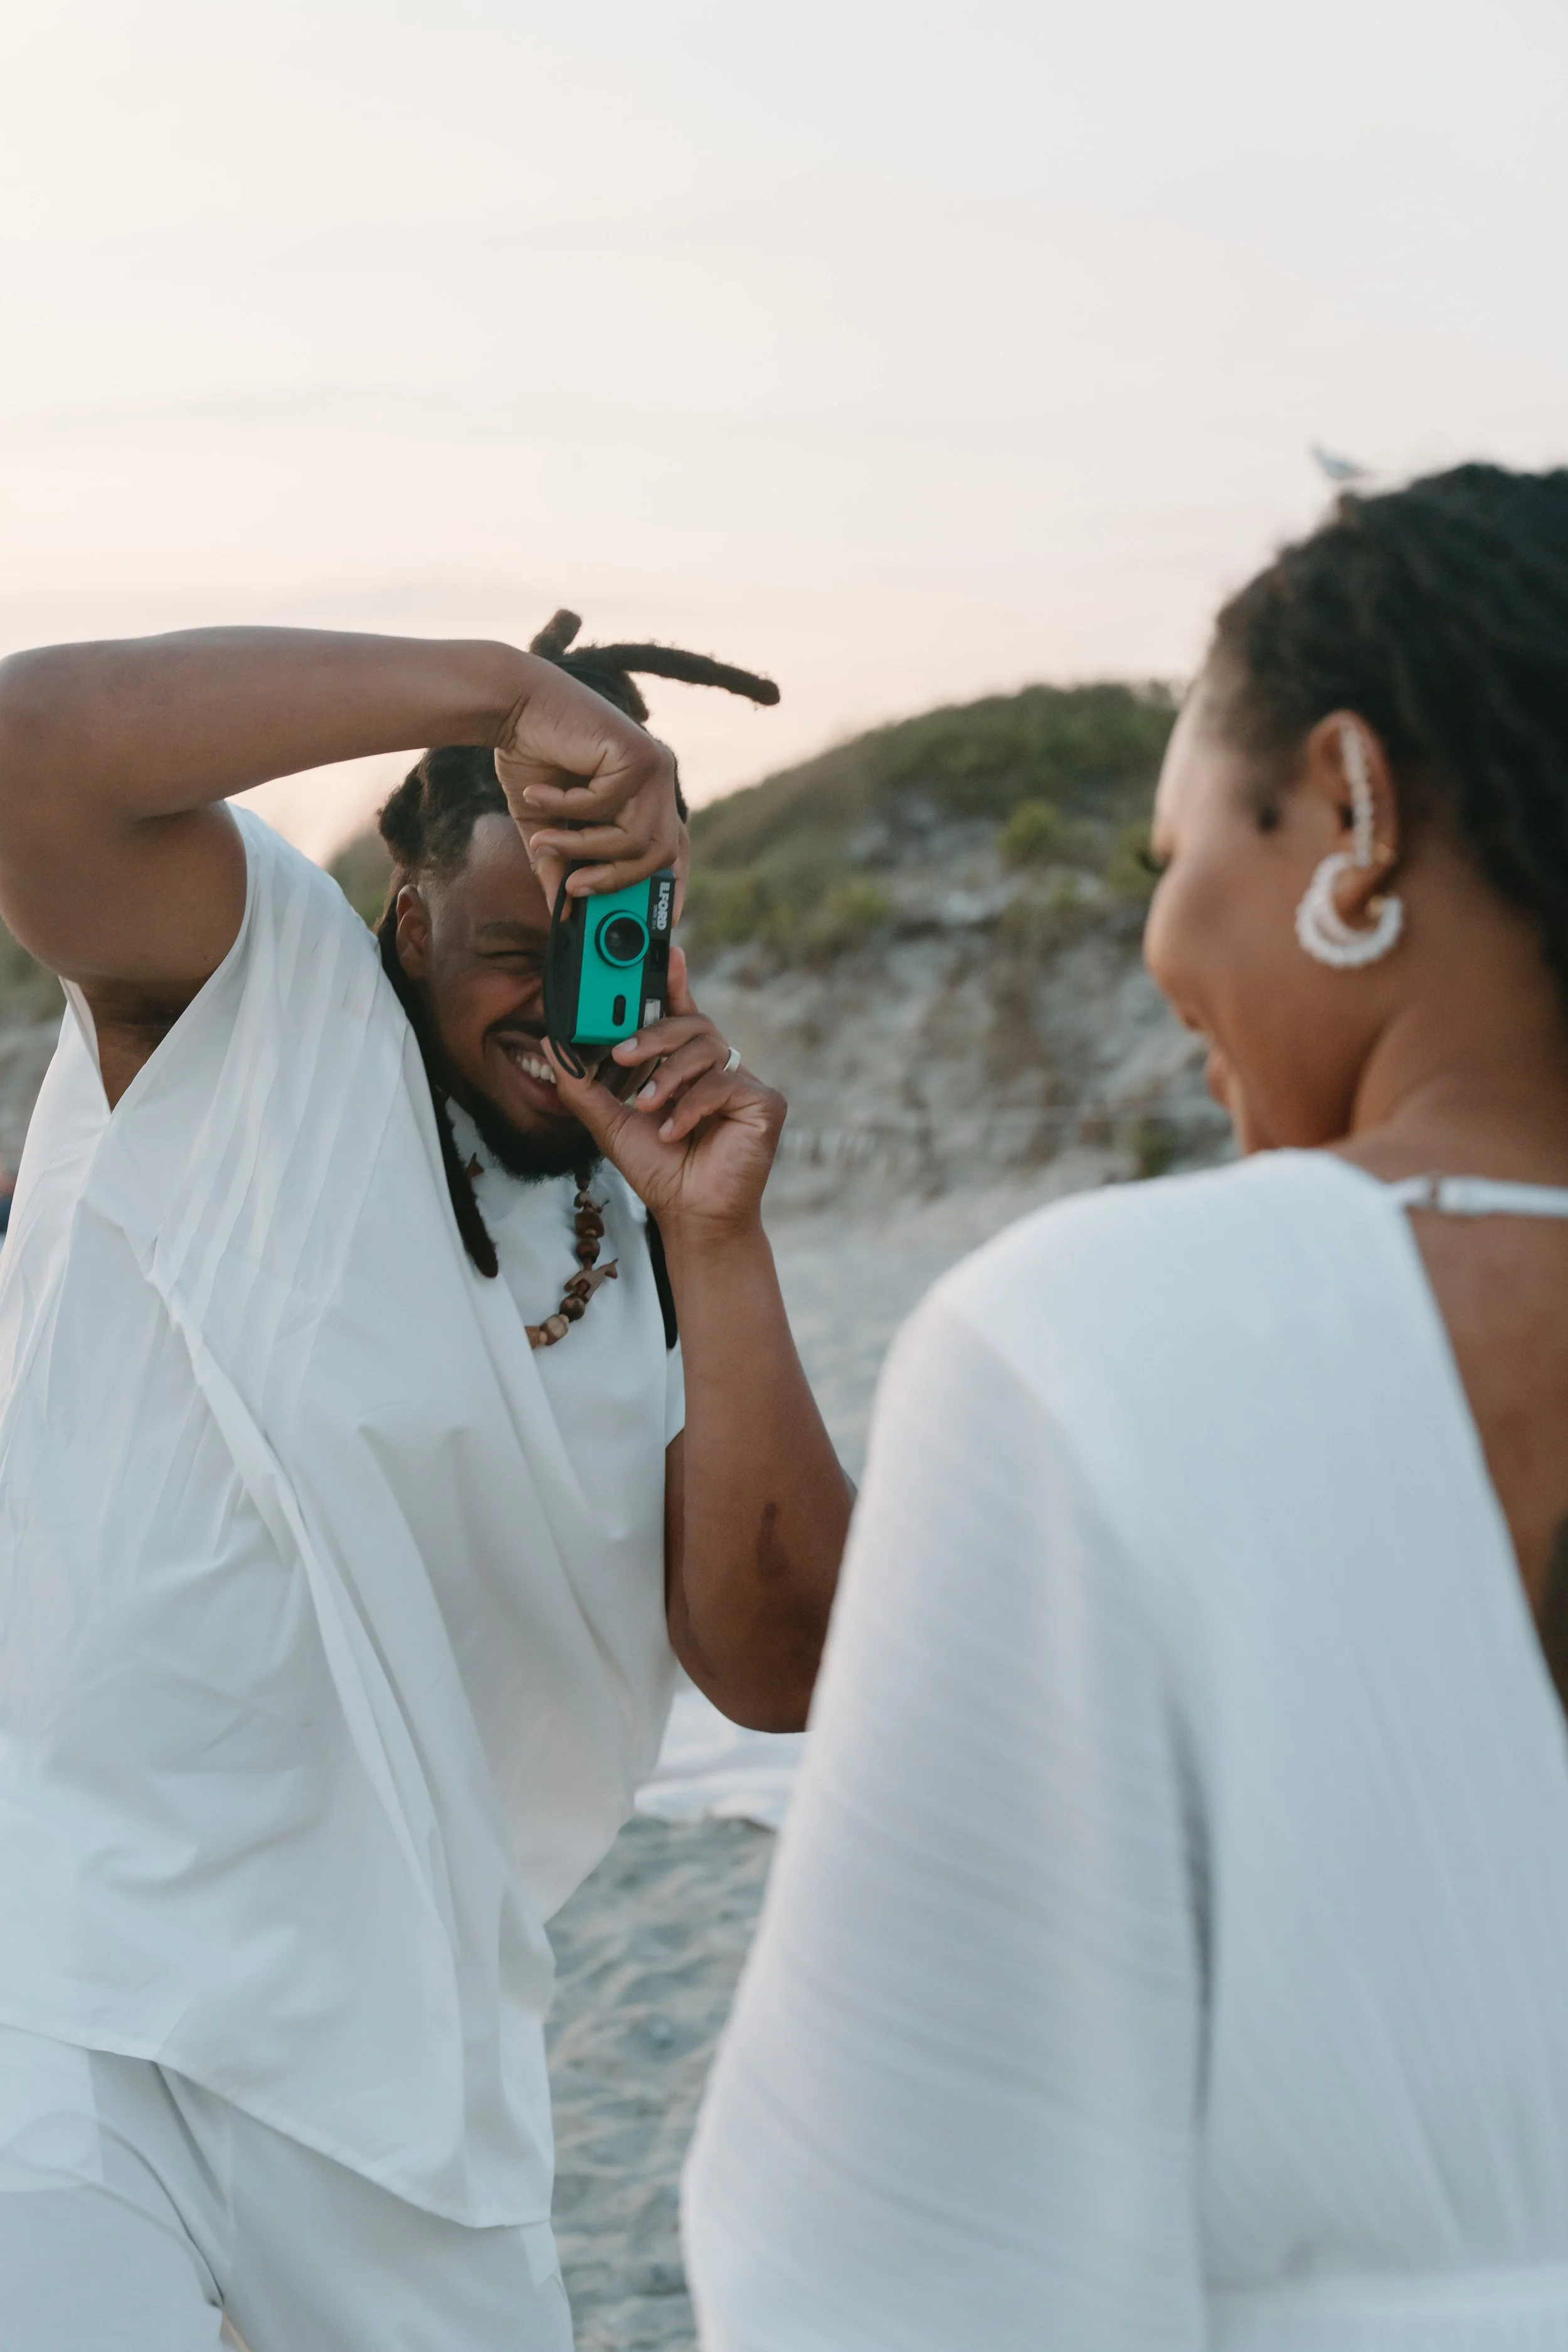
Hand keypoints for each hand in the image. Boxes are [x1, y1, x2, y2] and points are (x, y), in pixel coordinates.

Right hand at [493, 656, 683, 913]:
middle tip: (574, 891)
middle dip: (616, 881)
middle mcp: (659, 781)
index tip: (658, 926)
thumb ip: (561, 865)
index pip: (675, 852)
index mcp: (646, 797)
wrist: (513, 703)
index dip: (670, 890)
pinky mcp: (637, 753)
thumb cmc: (531, 761)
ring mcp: (654, 766)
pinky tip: (538, 794)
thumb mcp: (546, 827)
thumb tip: (562, 913)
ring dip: (583, 848)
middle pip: (660, 856)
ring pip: (636, 839)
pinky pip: (608, 807)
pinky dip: (567, 809)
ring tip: (543, 840)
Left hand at [545, 948, 783, 1237]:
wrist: (691, 1215)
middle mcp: (719, 1069)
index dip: (676, 982)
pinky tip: (675, 1130)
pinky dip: (693, 1105)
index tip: (667, 952)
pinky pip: (726, 1084)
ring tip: (648, 1106)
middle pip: (694, 1024)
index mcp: (687, 1067)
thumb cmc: (660, 1170)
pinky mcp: (765, 1104)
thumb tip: (553, 1048)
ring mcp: (745, 1084)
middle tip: (624, 1054)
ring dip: (669, 1076)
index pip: (682, 1015)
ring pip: (709, 1048)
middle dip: (655, 1034)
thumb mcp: (611, 1123)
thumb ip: (584, 1087)